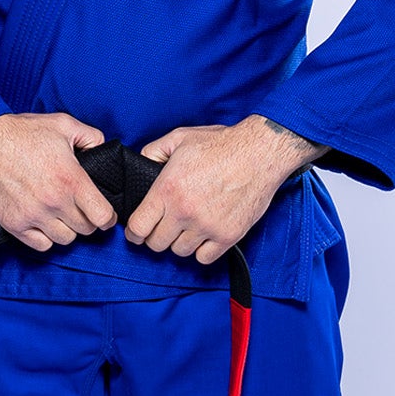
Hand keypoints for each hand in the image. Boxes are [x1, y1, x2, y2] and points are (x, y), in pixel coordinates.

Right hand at [0, 113, 117, 250]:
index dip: (108, 217)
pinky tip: (44, 221)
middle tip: (80, 208)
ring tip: (61, 214)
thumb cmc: (22, 133)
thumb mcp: (64, 124)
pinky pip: (41, 245)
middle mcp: (54, 201)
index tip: (104, 213)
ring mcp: (33, 215)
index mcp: (71, 179)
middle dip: (87, 220)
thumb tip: (103, 150)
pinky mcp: (14, 224)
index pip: (102, 217)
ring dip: (67, 229)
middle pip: (86, 230)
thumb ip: (91, 137)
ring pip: (65, 240)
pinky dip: (46, 237)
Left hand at [125, 116, 326, 264]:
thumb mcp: (179, 137)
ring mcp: (207, 226)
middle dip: (156, 237)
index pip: (138, 227)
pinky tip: (204, 235)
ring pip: (180, 252)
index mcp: (168, 189)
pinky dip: (201, 250)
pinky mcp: (228, 236)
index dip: (133, 234)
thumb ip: (152, 152)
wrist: (260, 152)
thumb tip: (140, 165)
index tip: (137, 234)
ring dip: (180, 242)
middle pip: (156, 244)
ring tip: (187, 227)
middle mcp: (185, 211)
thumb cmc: (222, 144)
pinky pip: (204, 258)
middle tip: (164, 227)